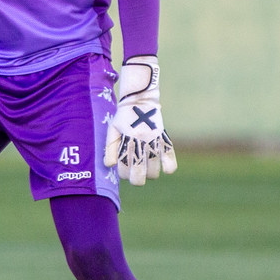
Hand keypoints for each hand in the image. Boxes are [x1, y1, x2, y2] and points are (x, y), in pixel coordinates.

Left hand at [103, 55, 176, 184]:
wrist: (140, 100)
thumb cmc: (123, 117)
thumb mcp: (113, 130)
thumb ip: (110, 148)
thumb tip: (110, 165)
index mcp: (126, 140)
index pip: (124, 169)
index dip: (123, 173)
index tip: (124, 167)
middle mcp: (140, 142)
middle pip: (139, 175)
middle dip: (136, 179)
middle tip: (135, 173)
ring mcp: (153, 141)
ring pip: (153, 171)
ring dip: (149, 173)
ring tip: (146, 166)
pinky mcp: (163, 138)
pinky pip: (170, 159)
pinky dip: (169, 168)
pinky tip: (165, 168)